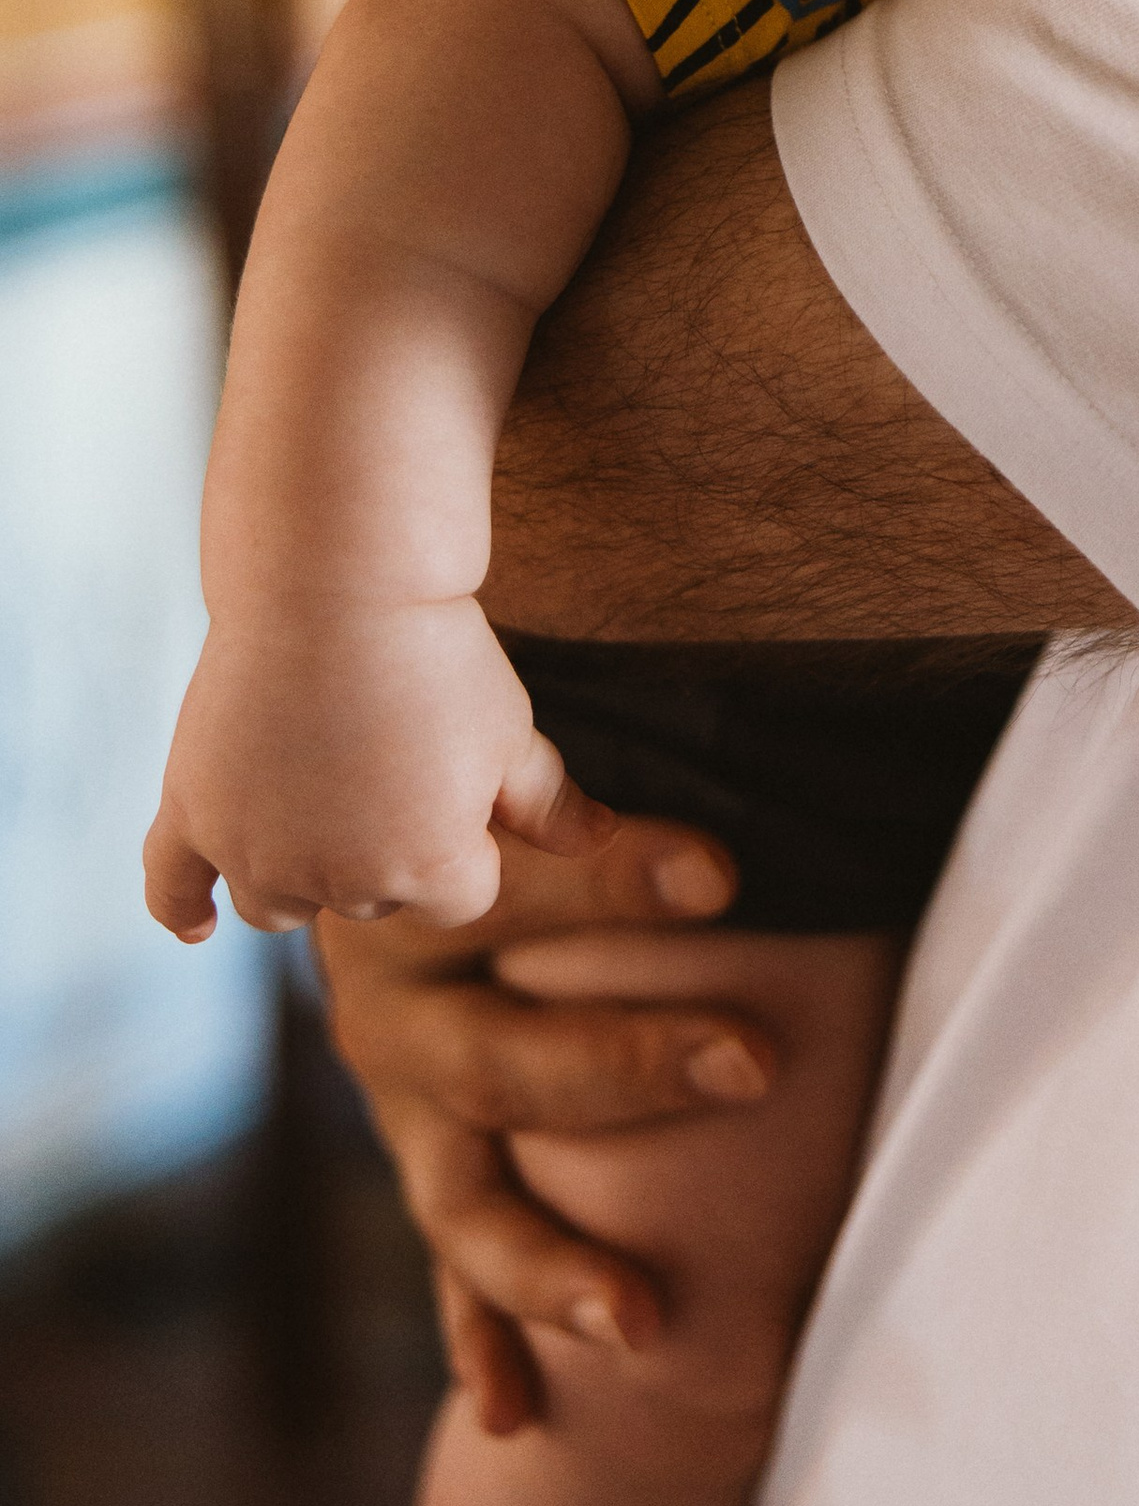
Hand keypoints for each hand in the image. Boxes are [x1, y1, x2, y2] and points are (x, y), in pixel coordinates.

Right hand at [144, 596, 611, 939]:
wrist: (338, 579)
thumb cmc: (439, 653)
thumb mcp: (511, 730)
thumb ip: (550, 804)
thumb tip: (600, 841)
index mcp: (427, 870)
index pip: (461, 898)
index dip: (466, 837)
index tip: (454, 769)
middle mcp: (336, 881)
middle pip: (368, 898)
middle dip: (384, 844)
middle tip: (385, 752)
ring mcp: (254, 852)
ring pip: (280, 904)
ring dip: (302, 875)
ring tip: (319, 816)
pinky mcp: (191, 811)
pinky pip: (171, 887)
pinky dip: (183, 910)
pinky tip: (198, 926)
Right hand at [314, 818, 772, 1430]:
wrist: (362, 832)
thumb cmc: (483, 792)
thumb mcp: (514, 770)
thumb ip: (583, 795)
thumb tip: (717, 810)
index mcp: (423, 898)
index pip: (525, 887)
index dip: (621, 876)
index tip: (729, 877)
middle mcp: (396, 1013)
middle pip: (511, 1062)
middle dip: (634, 1068)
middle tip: (756, 1064)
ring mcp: (403, 1107)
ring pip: (469, 1202)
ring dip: (555, 1267)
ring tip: (647, 1322)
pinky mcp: (425, 1164)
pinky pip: (452, 1269)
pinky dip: (483, 1339)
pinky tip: (517, 1416)